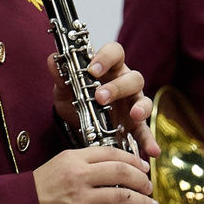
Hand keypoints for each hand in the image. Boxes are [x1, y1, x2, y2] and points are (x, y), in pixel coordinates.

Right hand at [33, 145, 156, 203]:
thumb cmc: (35, 192)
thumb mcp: (57, 166)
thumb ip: (83, 164)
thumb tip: (112, 168)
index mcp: (73, 158)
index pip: (111, 153)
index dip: (132, 159)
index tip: (143, 166)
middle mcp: (78, 175)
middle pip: (121, 171)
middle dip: (141, 179)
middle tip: (148, 186)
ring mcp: (80, 198)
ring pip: (122, 196)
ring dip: (142, 202)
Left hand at [51, 40, 157, 158]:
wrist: (77, 123)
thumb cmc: (76, 98)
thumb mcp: (65, 89)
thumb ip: (61, 76)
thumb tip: (52, 59)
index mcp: (109, 68)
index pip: (115, 53)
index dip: (106, 58)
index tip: (92, 69)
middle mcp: (125, 82)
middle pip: (132, 77)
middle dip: (117, 87)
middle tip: (100, 97)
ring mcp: (133, 103)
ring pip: (143, 99)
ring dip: (140, 107)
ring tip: (134, 115)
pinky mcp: (135, 124)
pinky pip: (145, 130)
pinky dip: (149, 140)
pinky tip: (152, 150)